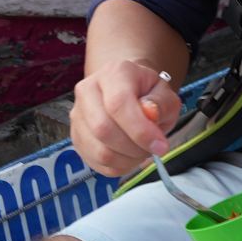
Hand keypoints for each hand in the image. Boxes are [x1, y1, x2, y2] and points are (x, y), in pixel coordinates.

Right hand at [70, 60, 181, 176]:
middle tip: (152, 149)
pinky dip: (118, 166)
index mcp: (114, 74)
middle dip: (134, 148)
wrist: (130, 92)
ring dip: (127, 159)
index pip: (118, 104)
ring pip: (98, 150)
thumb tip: (150, 114)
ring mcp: (78, 115)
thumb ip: (161, 103)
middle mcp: (87, 90)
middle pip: (103, 129)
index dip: (140, 130)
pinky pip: (96, 162)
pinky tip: (129, 156)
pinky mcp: (76, 137)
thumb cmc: (148, 94)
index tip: (160, 145)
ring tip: (142, 151)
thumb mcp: (165, 94)